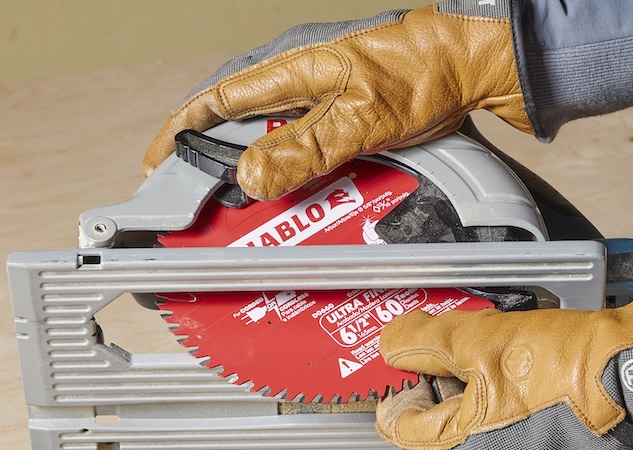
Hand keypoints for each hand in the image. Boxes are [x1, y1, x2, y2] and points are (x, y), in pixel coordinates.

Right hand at [142, 2, 533, 200]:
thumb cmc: (424, 71)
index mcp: (291, 68)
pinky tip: (299, 193)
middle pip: (240, 121)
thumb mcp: (360, 117)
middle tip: (195, 194)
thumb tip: (250, 178)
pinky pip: (307, 143)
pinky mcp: (351, 109)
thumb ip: (305, 149)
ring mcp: (327, 93)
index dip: (181, 131)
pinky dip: (295, 171)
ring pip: (274, 135)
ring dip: (259, 169)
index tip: (156, 160)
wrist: (476, 60)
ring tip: (244, 204)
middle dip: (214, 158)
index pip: (217, 101)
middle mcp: (302, 78)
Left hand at [375, 283, 632, 449]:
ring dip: (475, 405)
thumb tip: (392, 344)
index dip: (398, 395)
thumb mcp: (483, 339)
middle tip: (451, 355)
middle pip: (442, 438)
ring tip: (492, 361)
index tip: (404, 368)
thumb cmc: (571, 364)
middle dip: (440, 396)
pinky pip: (517, 445)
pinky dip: (510, 417)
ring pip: (480, 442)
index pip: (403, 433)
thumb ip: (426, 342)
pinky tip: (526, 380)